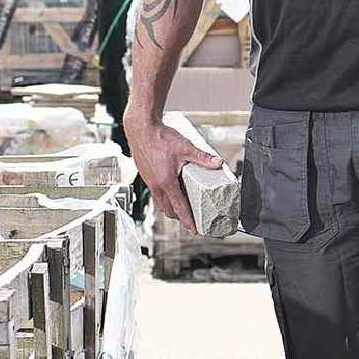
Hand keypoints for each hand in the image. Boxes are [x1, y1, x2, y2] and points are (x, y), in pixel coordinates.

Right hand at [123, 112, 224, 234]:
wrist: (140, 128)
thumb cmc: (160, 137)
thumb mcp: (186, 148)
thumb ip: (203, 157)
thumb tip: (218, 163)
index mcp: (166, 182)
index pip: (180, 207)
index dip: (188, 220)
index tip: (193, 230)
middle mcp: (156, 185)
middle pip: (168, 209)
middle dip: (179, 217)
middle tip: (190, 220)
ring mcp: (148, 181)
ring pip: (160, 202)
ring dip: (170, 208)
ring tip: (180, 208)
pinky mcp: (145, 175)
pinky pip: (155, 193)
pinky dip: (163, 197)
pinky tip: (169, 190)